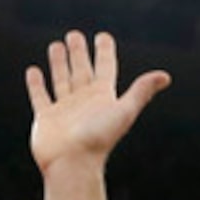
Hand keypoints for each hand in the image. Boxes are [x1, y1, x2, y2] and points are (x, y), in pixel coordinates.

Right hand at [26, 31, 170, 175]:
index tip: (102, 36)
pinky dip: (36, 84)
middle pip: (82, 71)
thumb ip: (141, 91)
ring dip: (59, 63)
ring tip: (56, 45)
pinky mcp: (46, 118)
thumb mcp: (124, 111)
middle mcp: (84, 102)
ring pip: (61, 80)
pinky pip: (40, 96)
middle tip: (74, 35)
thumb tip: (166, 76)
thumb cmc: (99, 139)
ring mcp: (64, 110)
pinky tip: (33, 70)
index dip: (104, 52)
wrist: (74, 165)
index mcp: (103, 98)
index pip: (105, 68)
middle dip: (79, 53)